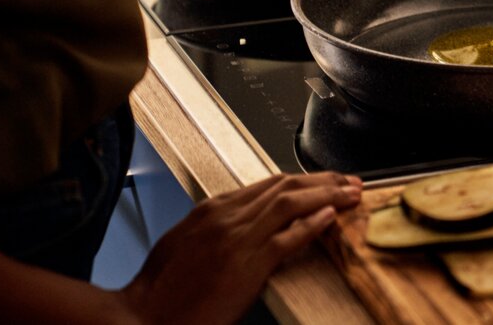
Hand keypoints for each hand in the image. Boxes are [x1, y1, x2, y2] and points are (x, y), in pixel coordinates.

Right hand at [117, 172, 361, 324]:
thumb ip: (215, 229)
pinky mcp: (246, 263)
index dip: (303, 180)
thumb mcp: (184, 246)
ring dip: (327, 194)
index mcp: (212, 210)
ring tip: (352, 193)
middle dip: (322, 180)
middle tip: (350, 181)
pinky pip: (288, 236)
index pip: (268, 184)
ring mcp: (237, 238)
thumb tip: (242, 224)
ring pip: (291, 203)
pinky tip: (331, 217)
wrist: (141, 319)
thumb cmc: (159, 292)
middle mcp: (226, 216)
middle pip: (285, 185)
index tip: (325, 181)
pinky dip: (312, 224)